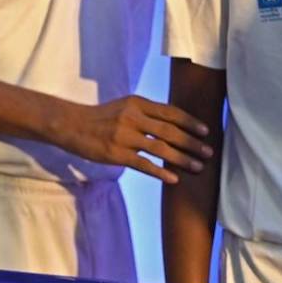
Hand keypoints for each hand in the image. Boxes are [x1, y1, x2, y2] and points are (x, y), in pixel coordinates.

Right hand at [47, 96, 212, 184]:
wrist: (72, 125)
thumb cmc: (102, 117)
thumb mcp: (124, 106)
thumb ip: (147, 112)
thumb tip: (175, 124)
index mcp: (137, 103)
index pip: (170, 112)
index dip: (190, 122)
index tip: (206, 131)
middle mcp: (132, 118)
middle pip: (169, 131)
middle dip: (192, 143)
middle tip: (209, 152)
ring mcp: (124, 136)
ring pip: (160, 149)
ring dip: (182, 159)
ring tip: (198, 167)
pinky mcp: (116, 154)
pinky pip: (143, 165)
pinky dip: (160, 172)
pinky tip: (174, 179)